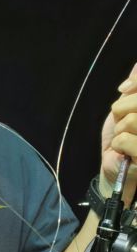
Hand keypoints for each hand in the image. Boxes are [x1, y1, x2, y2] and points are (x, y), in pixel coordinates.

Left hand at [101, 63, 136, 201]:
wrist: (117, 167)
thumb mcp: (127, 107)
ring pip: (132, 120)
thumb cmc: (124, 137)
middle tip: (122, 121)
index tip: (124, 91)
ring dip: (120, 129)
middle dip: (123, 109)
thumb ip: (136, 87)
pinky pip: (125, 139)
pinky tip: (125, 151)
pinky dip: (119, 144)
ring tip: (125, 138)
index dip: (135, 85)